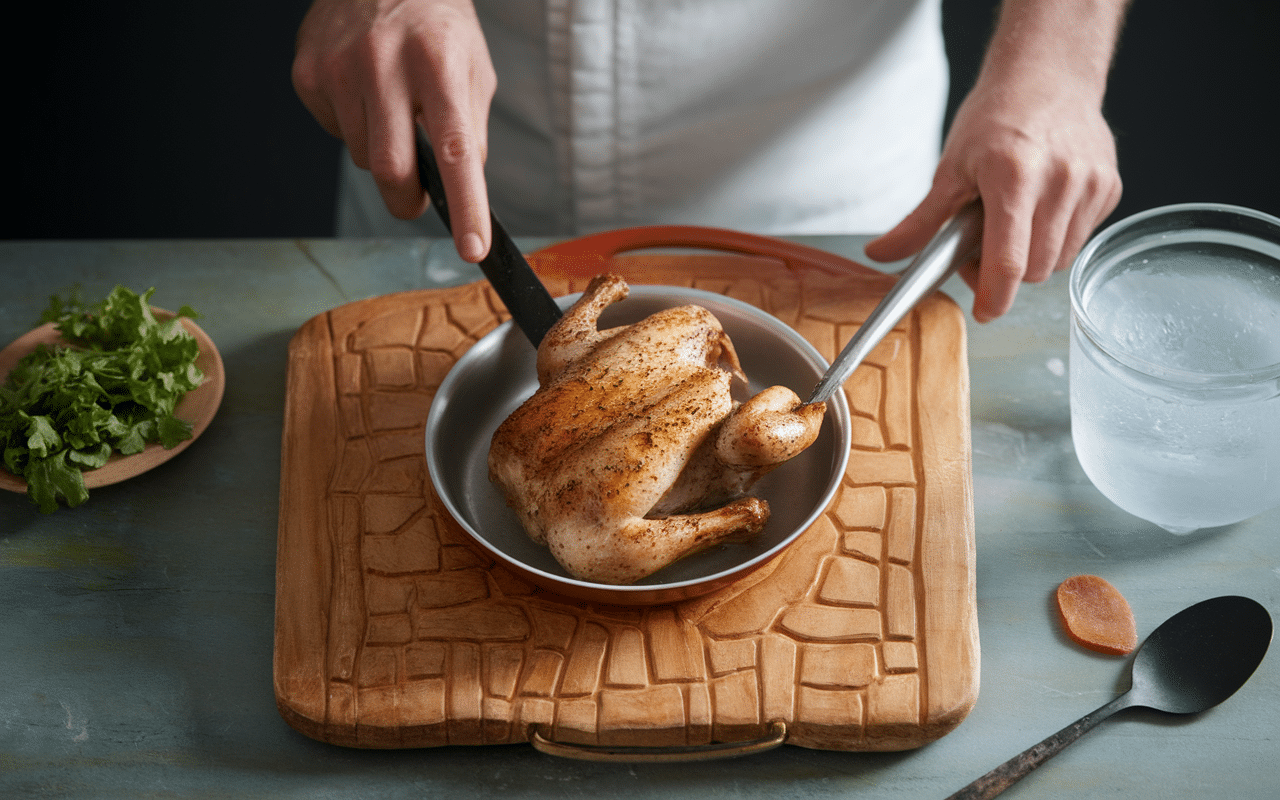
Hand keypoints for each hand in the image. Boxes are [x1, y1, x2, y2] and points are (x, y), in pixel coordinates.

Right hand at [293, 0, 495, 260]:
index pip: (455, 150)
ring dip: (382, 152)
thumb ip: (469, 131)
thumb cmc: (435, 25)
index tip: (472, 247)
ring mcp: (340, 67)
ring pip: (362, 156)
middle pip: (392, 168)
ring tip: (391, 108)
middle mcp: (386, 63)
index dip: (465, 206)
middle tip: (416, 199)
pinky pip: (336, 132)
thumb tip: (460, 191)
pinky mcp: (308, 73)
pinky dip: (354, 127)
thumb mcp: (473, 69)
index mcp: (439, 63)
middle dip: (406, 199)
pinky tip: (363, 90)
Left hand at [864, 0, 1125, 322]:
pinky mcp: (1110, 188)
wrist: (1047, 76)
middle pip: (1034, 270)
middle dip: (1006, 273)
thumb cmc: (996, 118)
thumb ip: (920, 222)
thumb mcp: (950, 168)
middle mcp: (1059, 181)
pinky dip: (1056, 237)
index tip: (984, 311)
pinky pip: (1079, 239)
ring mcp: (1091, 185)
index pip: (1009, 261)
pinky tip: (1041, 208)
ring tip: (1012, 223)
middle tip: (983, 247)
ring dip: (1032, 257)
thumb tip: (881, 256)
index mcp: (1013, 176)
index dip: (994, 296)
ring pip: (1059, 261)